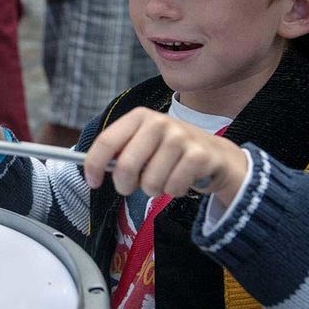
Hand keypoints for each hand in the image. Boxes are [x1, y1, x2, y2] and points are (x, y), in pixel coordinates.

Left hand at [83, 107, 247, 203]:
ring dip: (154, 189)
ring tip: (164, 178)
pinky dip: (174, 191)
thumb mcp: (144, 144)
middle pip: (126, 167)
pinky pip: (172, 187)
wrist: (215, 154)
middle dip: (125, 185)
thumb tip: (93, 170)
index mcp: (139, 117)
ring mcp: (180, 137)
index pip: (106, 142)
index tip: (93, 182)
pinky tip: (182, 179)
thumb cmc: (170, 153)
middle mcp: (159, 123)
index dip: (94, 165)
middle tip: (133, 186)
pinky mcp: (199, 155)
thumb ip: (120, 153)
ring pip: (150, 183)